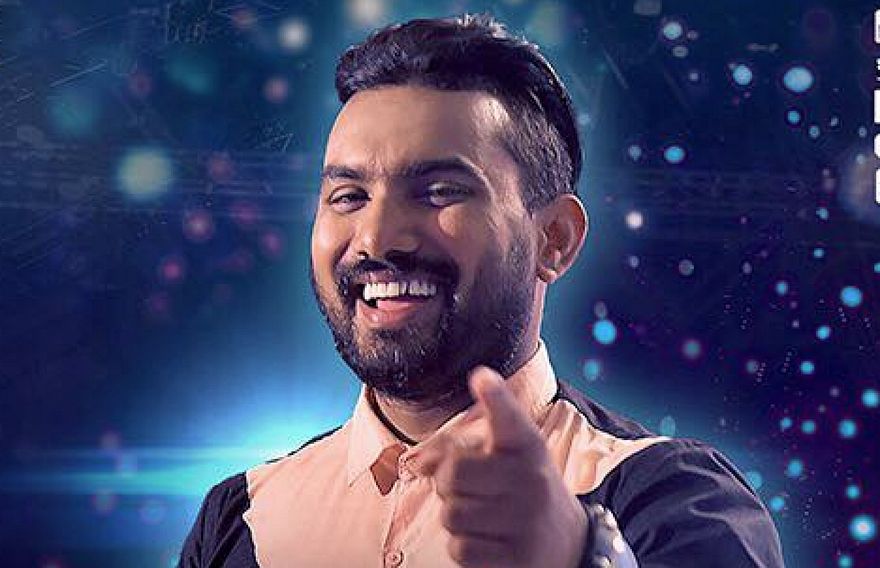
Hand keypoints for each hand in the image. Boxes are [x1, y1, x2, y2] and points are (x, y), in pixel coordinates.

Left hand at [413, 366, 587, 567]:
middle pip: (455, 474)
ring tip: (480, 516)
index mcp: (528, 447)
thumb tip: (418, 461)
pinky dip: (464, 547)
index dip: (495, 397)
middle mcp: (532, 481)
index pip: (510, 419)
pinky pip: (460, 550)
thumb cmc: (522, 489)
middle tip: (466, 488)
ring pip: (452, 516)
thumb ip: (460, 447)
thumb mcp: (506, 458)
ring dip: (455, 518)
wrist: (570, 543)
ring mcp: (527, 522)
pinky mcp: (518, 560)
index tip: (482, 377)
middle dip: (447, 483)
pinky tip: (486, 541)